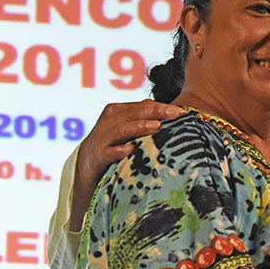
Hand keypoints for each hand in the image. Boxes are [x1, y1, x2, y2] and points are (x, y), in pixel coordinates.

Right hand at [69, 100, 182, 226]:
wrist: (88, 162)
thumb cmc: (115, 142)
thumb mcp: (128, 127)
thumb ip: (145, 118)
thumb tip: (176, 114)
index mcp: (118, 111)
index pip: (143, 106)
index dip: (163, 107)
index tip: (181, 112)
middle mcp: (109, 121)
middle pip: (134, 114)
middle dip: (156, 113)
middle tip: (175, 115)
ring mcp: (103, 138)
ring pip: (122, 130)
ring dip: (139, 127)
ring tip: (156, 127)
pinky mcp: (98, 155)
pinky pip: (108, 152)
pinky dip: (119, 150)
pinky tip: (130, 150)